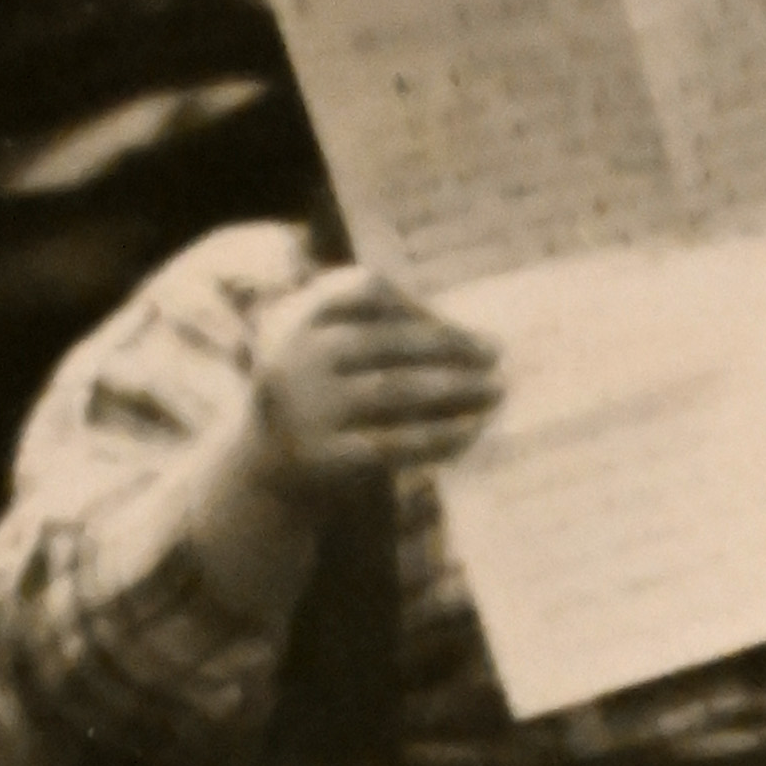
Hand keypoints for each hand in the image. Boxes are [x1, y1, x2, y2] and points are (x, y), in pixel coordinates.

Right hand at [245, 267, 501, 495]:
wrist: (267, 476)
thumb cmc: (325, 403)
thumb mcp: (339, 358)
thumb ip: (391, 340)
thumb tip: (479, 344)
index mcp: (298, 318)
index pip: (368, 290)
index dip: (420, 308)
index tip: (461, 331)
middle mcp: (296, 357)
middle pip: (388, 339)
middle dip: (450, 345)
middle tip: (496, 353)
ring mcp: (306, 408)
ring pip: (396, 389)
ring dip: (456, 387)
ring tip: (498, 389)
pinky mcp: (322, 457)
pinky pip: (394, 442)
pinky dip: (439, 435)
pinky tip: (473, 431)